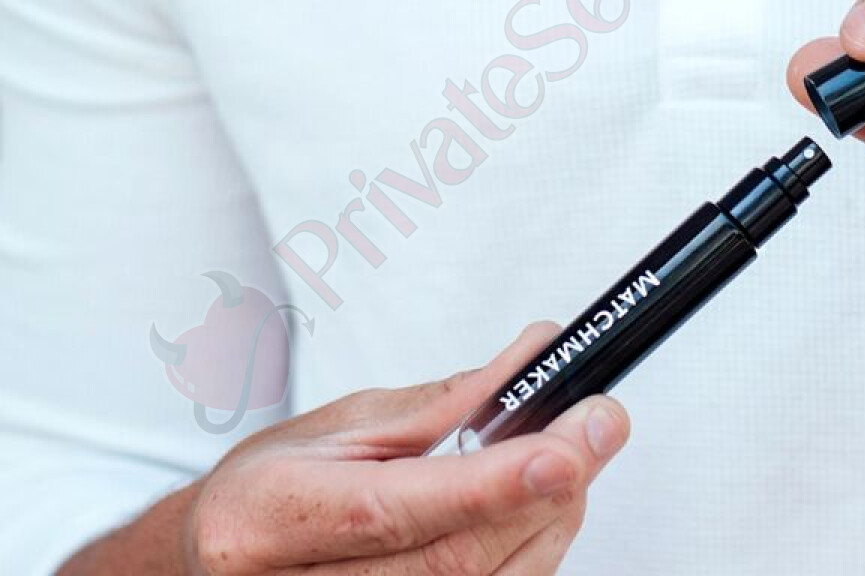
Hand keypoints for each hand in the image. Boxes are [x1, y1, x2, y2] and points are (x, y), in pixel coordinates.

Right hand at [186, 323, 628, 573]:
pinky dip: (525, 560)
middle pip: (454, 563)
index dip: (493, 484)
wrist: (215, 564)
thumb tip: (529, 359)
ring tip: (567, 460)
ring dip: (547, 525)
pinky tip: (536, 515)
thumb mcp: (339, 424)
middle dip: (545, 493)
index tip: (566, 445)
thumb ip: (440, 401)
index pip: (400, 510)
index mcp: (273, 520)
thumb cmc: (268, 495)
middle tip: (598, 428)